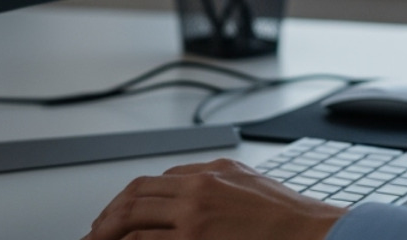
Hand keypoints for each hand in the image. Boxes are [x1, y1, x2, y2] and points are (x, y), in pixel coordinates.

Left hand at [82, 158, 345, 239]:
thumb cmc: (287, 215)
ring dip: (108, 234)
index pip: (152, 182)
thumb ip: (212, 182)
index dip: (125, 200)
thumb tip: (182, 186)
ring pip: (133, 219)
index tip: (113, 216)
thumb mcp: (247, 182)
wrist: (312, 232)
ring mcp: (195, 216)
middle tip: (93, 234)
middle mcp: (197, 189)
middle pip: (134, 197)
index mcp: (209, 172)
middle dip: (107, 217)